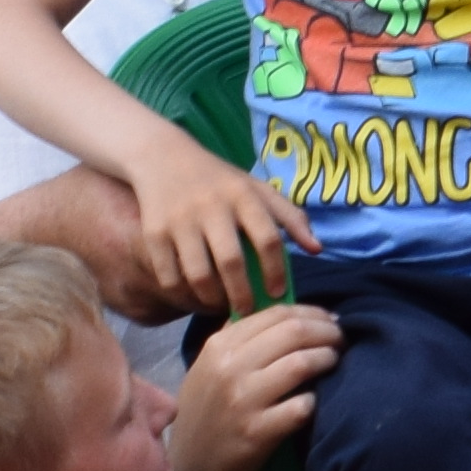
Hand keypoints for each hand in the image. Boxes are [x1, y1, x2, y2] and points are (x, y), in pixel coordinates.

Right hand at [128, 156, 313, 321]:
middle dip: (243, 295)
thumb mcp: (257, 188)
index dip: (276, 271)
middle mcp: (212, 207)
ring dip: (212, 299)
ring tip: (221, 306)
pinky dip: (182, 293)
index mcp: (243, 196)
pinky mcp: (154, 233)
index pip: (268, 239)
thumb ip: (289, 216)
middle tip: (247, 312)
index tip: (278, 293)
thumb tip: (316, 249)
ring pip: (199, 274)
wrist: (162, 158)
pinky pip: (169, 275)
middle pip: (232, 262)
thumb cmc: (219, 181)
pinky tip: (194, 296)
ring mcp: (180, 220)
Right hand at [170, 303, 341, 470]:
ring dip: (328, 359)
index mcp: (219, 346)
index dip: (312, 313)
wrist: (193, 466)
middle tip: (340, 340)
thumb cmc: (207, 411)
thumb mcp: (209, 366)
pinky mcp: (257, 432)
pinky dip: (315, 400)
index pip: (276, 314)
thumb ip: (238, 337)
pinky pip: (302, 406)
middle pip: (294, 332)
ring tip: (335, 363)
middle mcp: (229, 368)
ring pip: (301, 364)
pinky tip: (317, 400)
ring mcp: (242, 400)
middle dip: (327, 332)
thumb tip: (284, 311)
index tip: (329, 321)